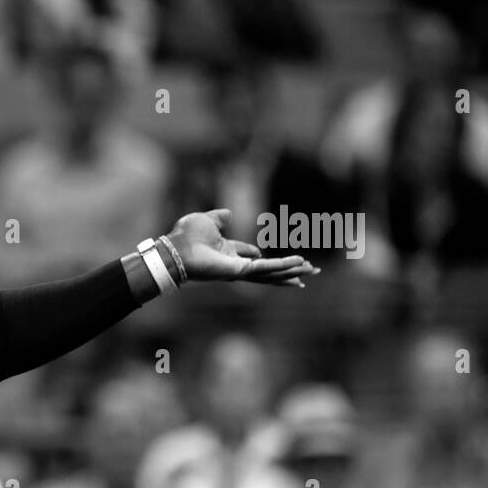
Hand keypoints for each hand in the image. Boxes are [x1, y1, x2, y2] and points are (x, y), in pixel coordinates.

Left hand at [168, 208, 319, 286]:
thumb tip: (228, 214)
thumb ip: (219, 218)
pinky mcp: (241, 271)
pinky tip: (300, 264)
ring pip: (272, 272)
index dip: (257, 254)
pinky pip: (268, 268)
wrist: (176, 249)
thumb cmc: (185, 237)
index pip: (247, 256)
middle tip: (307, 271)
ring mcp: (239, 270)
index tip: (260, 252)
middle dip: (287, 270)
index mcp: (225, 252)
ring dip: (292, 271)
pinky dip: (284, 266)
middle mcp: (233, 264)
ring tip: (312, 271)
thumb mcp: (206, 220)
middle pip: (266, 269)